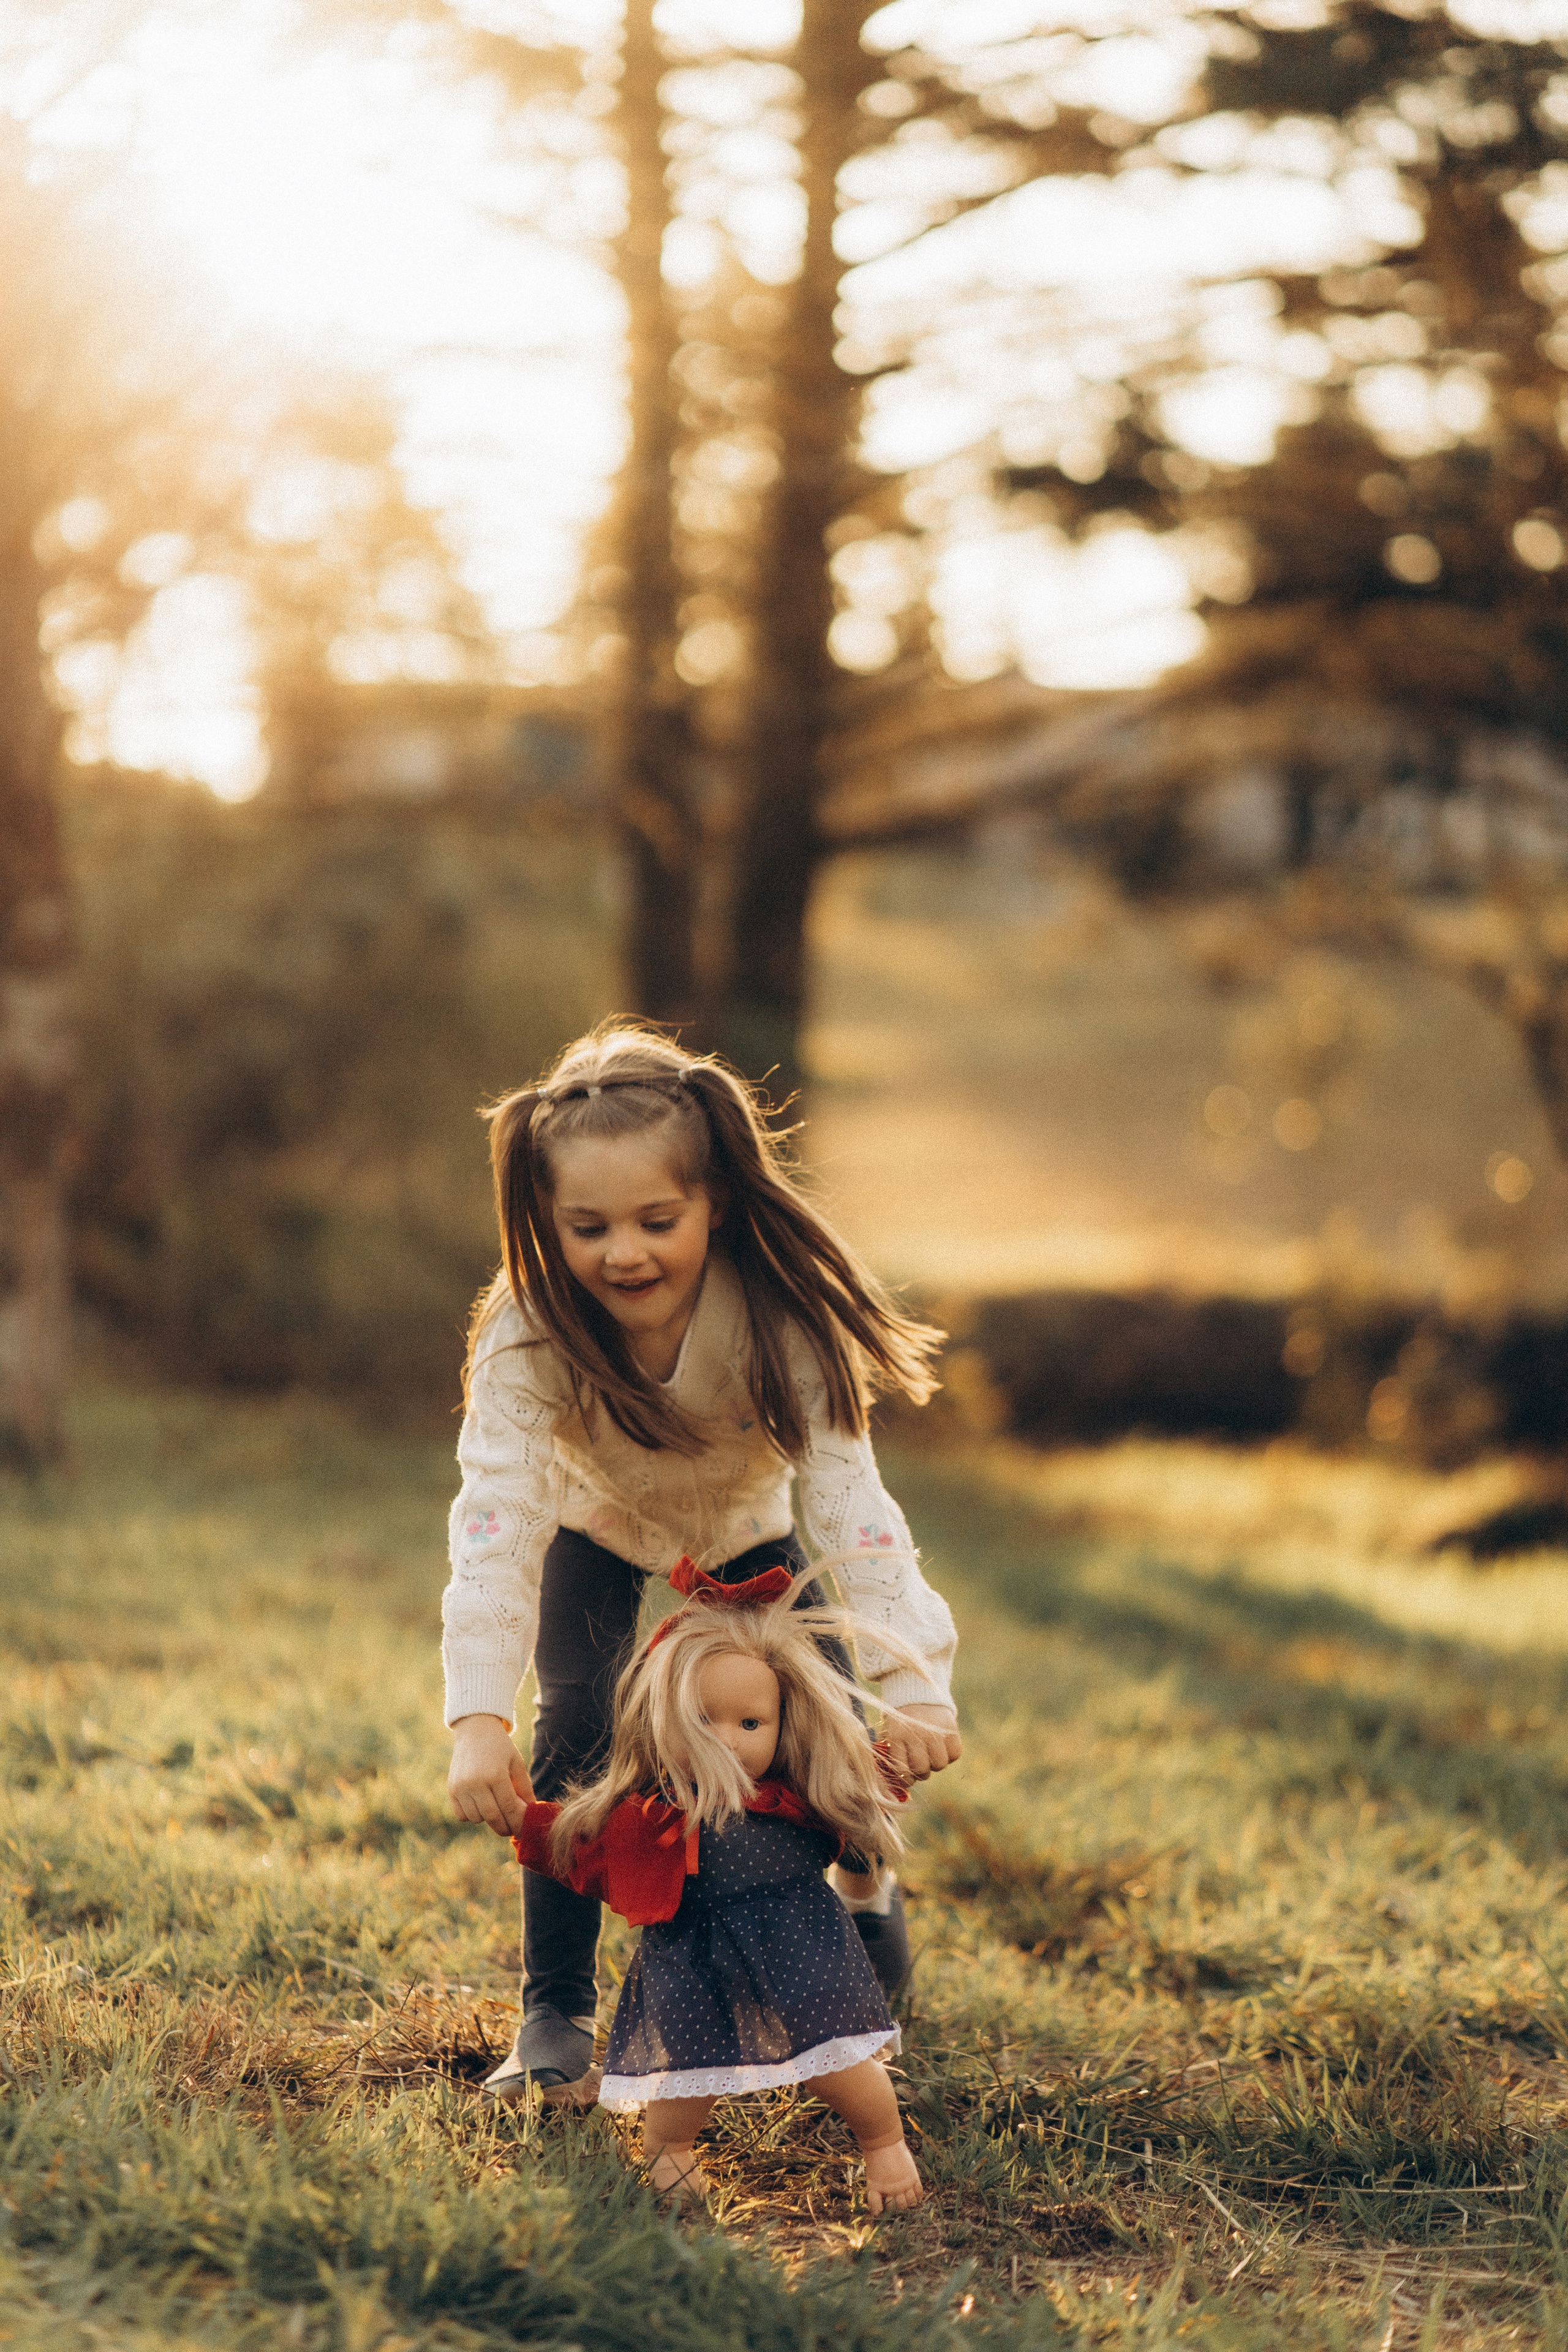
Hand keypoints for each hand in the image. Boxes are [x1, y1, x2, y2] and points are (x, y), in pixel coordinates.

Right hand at [448, 1714, 533, 1835]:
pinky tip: (480, 1805)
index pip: (509, 1808)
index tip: (523, 1830)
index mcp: (496, 1775)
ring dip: (488, 1820)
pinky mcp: (451, 1789)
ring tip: (496, 1809)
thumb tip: (531, 1813)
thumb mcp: (517, 1763)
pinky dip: (472, 1816)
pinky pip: (462, 1815)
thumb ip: (525, 1789)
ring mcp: (461, 1787)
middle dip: (504, 1828)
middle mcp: (476, 1782)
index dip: (517, 1822)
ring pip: (477, 1819)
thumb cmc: (500, 1747)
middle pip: (492, 1818)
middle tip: (511, 1829)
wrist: (474, 1730)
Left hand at [878, 1702, 960, 1784]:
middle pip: (922, 1769)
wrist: (915, 1691)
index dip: (905, 1780)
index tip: (907, 1778)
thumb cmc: (900, 1719)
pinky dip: (950, 1755)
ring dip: (936, 1764)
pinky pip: (955, 1754)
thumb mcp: (888, 1732)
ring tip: (931, 1754)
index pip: (902, 1770)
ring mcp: (935, 1731)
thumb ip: (889, 1754)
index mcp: (897, 1737)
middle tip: (920, 1765)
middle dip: (921, 1773)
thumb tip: (893, 1780)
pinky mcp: (951, 1728)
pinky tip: (942, 1747)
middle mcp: (916, 1735)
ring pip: (940, 1765)